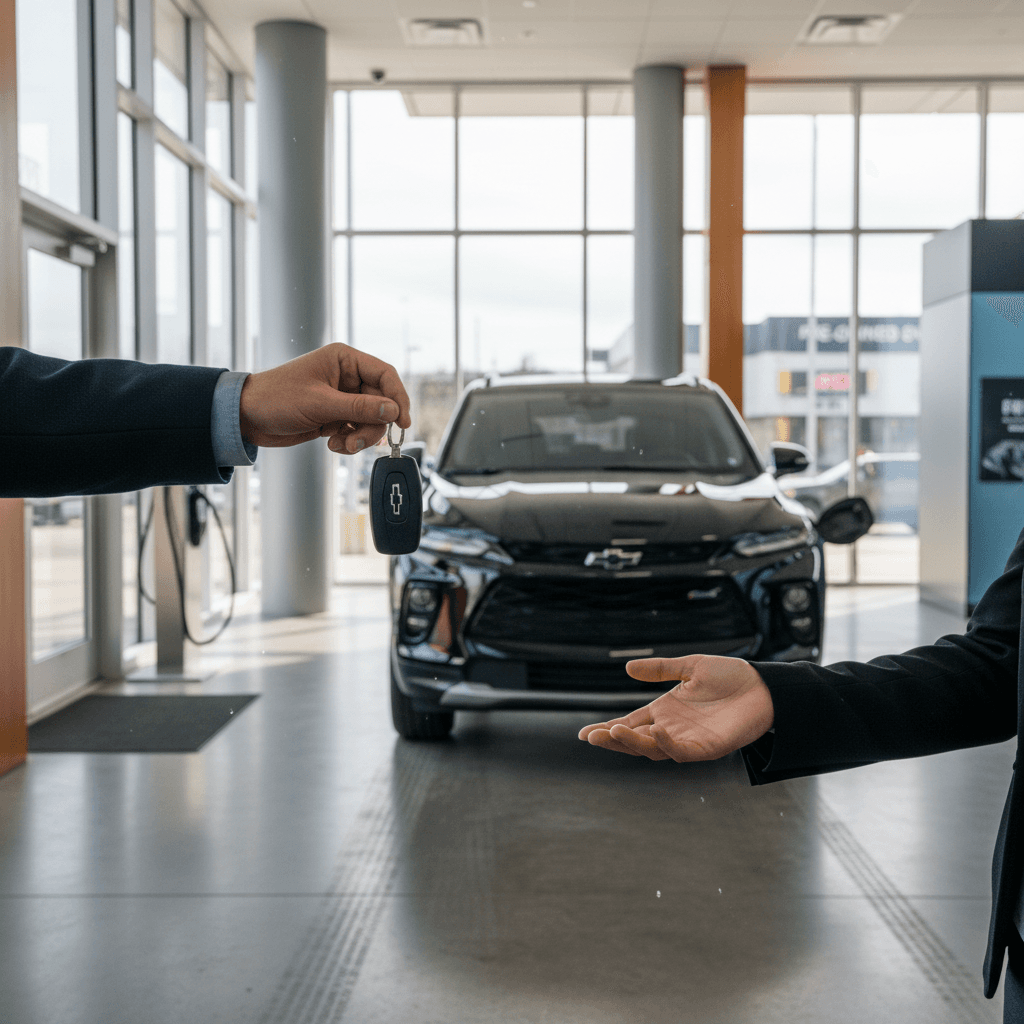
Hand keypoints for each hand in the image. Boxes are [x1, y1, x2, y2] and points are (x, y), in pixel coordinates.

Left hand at [237, 343, 411, 453]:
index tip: (403, 422)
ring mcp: (340, 398)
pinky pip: (356, 429)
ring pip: (370, 420)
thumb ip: (359, 408)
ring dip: (360, 436)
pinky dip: (349, 440)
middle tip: (359, 440)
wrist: (247, 417)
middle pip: (380, 402)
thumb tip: (392, 411)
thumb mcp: (320, 403)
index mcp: (343, 360)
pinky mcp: (334, 416)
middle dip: (372, 425)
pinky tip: (332, 443)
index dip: (398, 398)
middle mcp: (345, 377)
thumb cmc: (276, 398)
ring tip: (341, 444)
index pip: (384, 375)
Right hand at [578, 654, 773, 761]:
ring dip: (633, 743)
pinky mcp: (709, 748)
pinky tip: (656, 732)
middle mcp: (674, 729)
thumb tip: (627, 667)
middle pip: (636, 741)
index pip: (630, 724)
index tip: (583, 734)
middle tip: (590, 737)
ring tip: (612, 732)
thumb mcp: (690, 667)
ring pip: (654, 749)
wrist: (765, 686)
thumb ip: (660, 670)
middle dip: (612, 741)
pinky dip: (667, 745)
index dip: (607, 730)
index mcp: (666, 711)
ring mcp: (689, 740)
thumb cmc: (731, 677)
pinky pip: (683, 752)